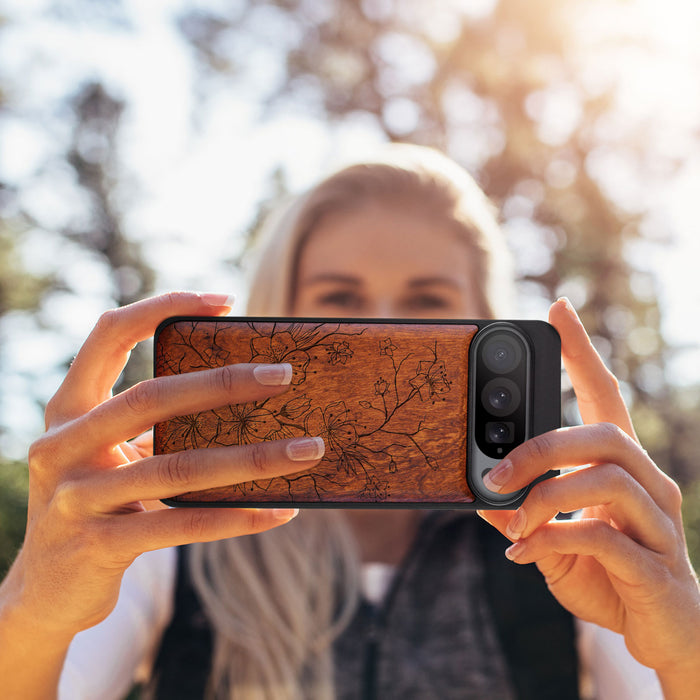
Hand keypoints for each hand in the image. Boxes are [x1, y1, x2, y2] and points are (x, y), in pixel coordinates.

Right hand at [3, 292, 324, 640]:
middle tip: (284, 375)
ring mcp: (76, 498)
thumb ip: (154, 426)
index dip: (163, 307)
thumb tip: (246, 398)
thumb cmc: (98, 504)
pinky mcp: (98, 546)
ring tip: (307, 450)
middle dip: (223, 383)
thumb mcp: (111, 455)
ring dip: (253, 458)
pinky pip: (182, 525)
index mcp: (68, 409)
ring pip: (177, 467)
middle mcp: (62, 446)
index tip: (225, 301)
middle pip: (151, 398)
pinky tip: (280, 511)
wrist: (46, 591)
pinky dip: (237, 517)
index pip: (109, 334)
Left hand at [478, 298, 699, 691]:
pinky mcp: (656, 566)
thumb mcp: (553, 540)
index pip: (605, 395)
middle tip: (495, 472)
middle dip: (541, 447)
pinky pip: (604, 537)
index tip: (557, 309)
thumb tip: (480, 494)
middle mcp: (649, 484)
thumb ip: (522, 515)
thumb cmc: (609, 576)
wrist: (663, 635)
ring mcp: (659, 523)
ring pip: (606, 479)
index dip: (582, 352)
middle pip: (604, 434)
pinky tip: (525, 554)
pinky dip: (553, 539)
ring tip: (512, 522)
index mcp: (622, 468)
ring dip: (545, 497)